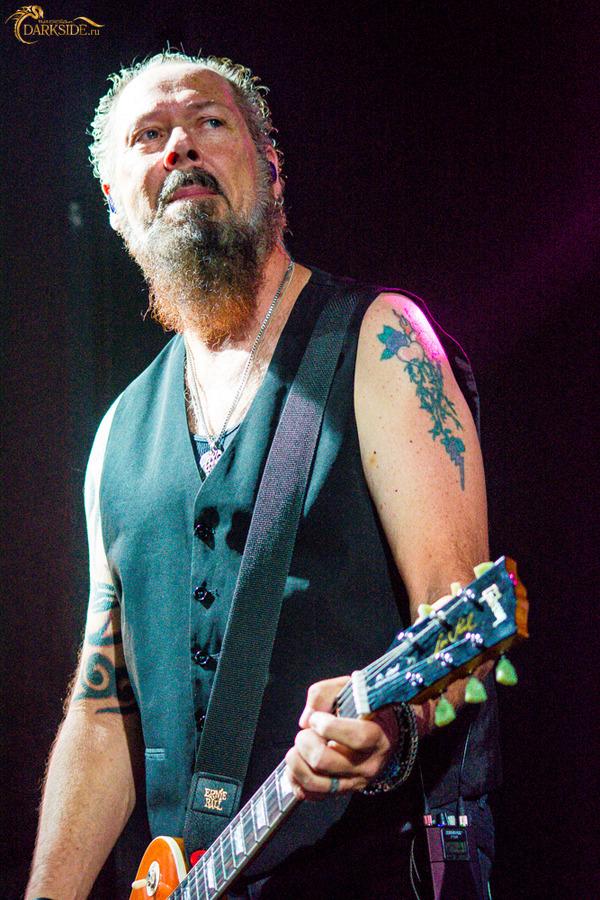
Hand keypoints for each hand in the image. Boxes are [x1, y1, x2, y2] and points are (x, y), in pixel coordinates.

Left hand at [284, 676, 398, 799]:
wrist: (383, 734)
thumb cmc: (364, 709)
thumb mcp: (350, 688)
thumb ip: (324, 694)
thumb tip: (305, 719)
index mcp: (377, 737)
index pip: (356, 737)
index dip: (328, 727)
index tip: (317, 718)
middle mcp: (367, 765)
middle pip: (324, 761)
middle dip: (305, 741)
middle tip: (306, 731)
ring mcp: (353, 782)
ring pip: (314, 782)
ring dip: (296, 762)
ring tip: (298, 747)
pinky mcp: (340, 793)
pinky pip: (309, 794)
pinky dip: (295, 779)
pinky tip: (298, 762)